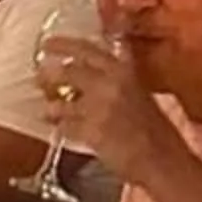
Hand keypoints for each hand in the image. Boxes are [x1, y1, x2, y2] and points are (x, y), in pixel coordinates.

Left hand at [38, 34, 178, 188]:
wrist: (163, 159)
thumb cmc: (157, 130)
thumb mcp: (143, 92)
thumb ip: (125, 72)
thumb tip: (116, 52)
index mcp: (125, 72)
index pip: (89, 50)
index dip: (65, 45)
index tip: (48, 43)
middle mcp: (110, 85)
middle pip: (70, 72)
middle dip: (49, 73)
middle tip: (38, 74)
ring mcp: (99, 108)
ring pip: (63, 102)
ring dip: (52, 107)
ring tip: (46, 110)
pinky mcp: (91, 132)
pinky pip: (65, 127)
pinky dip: (60, 129)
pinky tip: (58, 130)